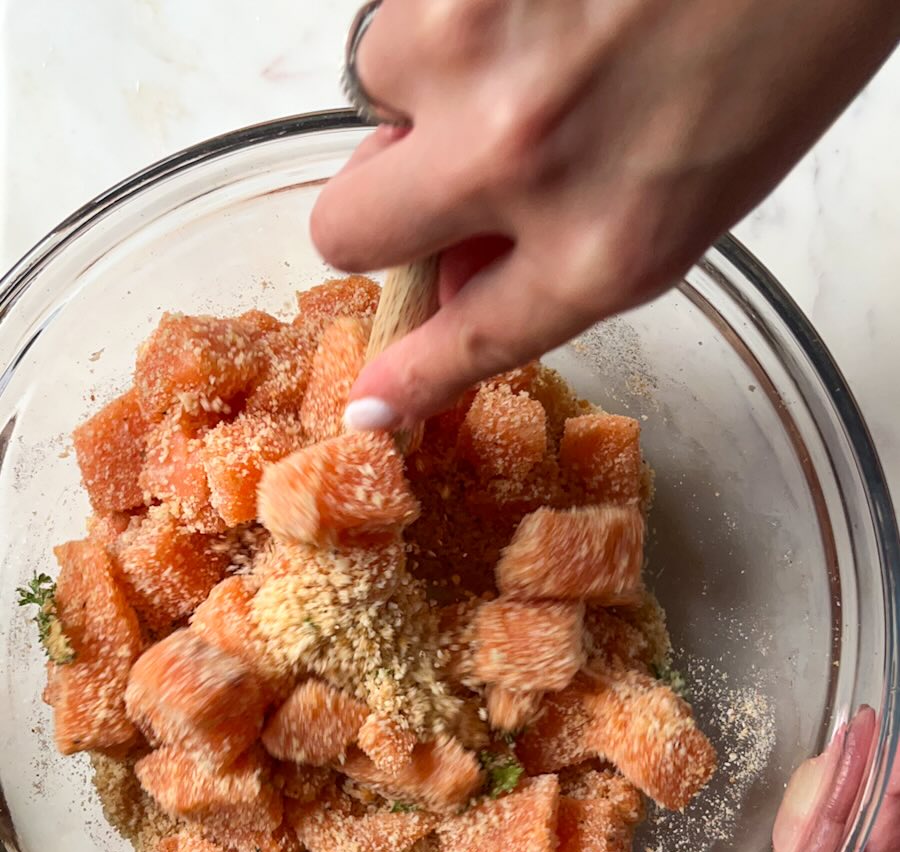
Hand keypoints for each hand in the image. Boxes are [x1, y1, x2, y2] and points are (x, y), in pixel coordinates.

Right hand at [312, 0, 899, 428]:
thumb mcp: (687, 202)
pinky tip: (530, 2)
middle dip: (378, 210)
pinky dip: (453, 16)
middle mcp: (521, 160)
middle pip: (349, 229)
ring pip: (374, 93)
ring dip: (429, 83)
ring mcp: (472, 51)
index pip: (466, 341)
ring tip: (531, 44)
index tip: (372, 401)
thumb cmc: (782, 45)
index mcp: (602, 248)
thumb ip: (559, 258)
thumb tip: (461, 278)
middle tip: (426, 173)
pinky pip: (401, 11)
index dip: (409, 376)